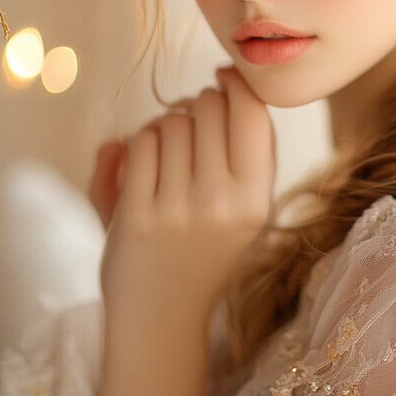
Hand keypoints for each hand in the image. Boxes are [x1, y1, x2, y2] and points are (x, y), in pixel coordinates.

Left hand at [95, 66, 276, 324]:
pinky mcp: (137, 217)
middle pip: (208, 107)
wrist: (162, 319)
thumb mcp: (249, 208)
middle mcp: (223, 204)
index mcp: (258, 199)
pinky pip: (139, 143)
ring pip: (171, 122)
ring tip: (170, 147)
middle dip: (198, 102)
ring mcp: (177, 211)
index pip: (252, 113)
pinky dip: (140, 142)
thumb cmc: (207, 253)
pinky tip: (145, 161)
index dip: (236, 83)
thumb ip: (252, 147)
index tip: (223, 76)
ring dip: (167, 123)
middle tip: (193, 117)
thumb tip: (228, 82)